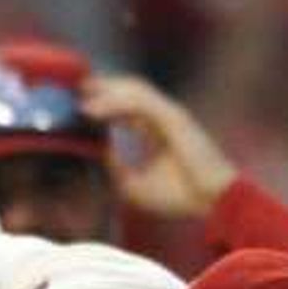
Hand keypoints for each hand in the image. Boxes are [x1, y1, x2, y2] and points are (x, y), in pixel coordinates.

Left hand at [78, 73, 236, 220]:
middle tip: (72, 89)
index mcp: (158, 129)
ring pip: (134, 91)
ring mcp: (171, 115)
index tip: (76, 102)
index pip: (128, 104)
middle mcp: (165, 117)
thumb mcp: (134, 184)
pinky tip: (93, 111)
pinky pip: (140, 103)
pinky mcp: (175, 119)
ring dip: (105, 91)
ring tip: (78, 97)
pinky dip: (115, 104)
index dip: (103, 98)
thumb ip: (115, 167)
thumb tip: (93, 154)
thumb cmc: (182, 197)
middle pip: (130, 90)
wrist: (215, 202)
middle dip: (101, 86)